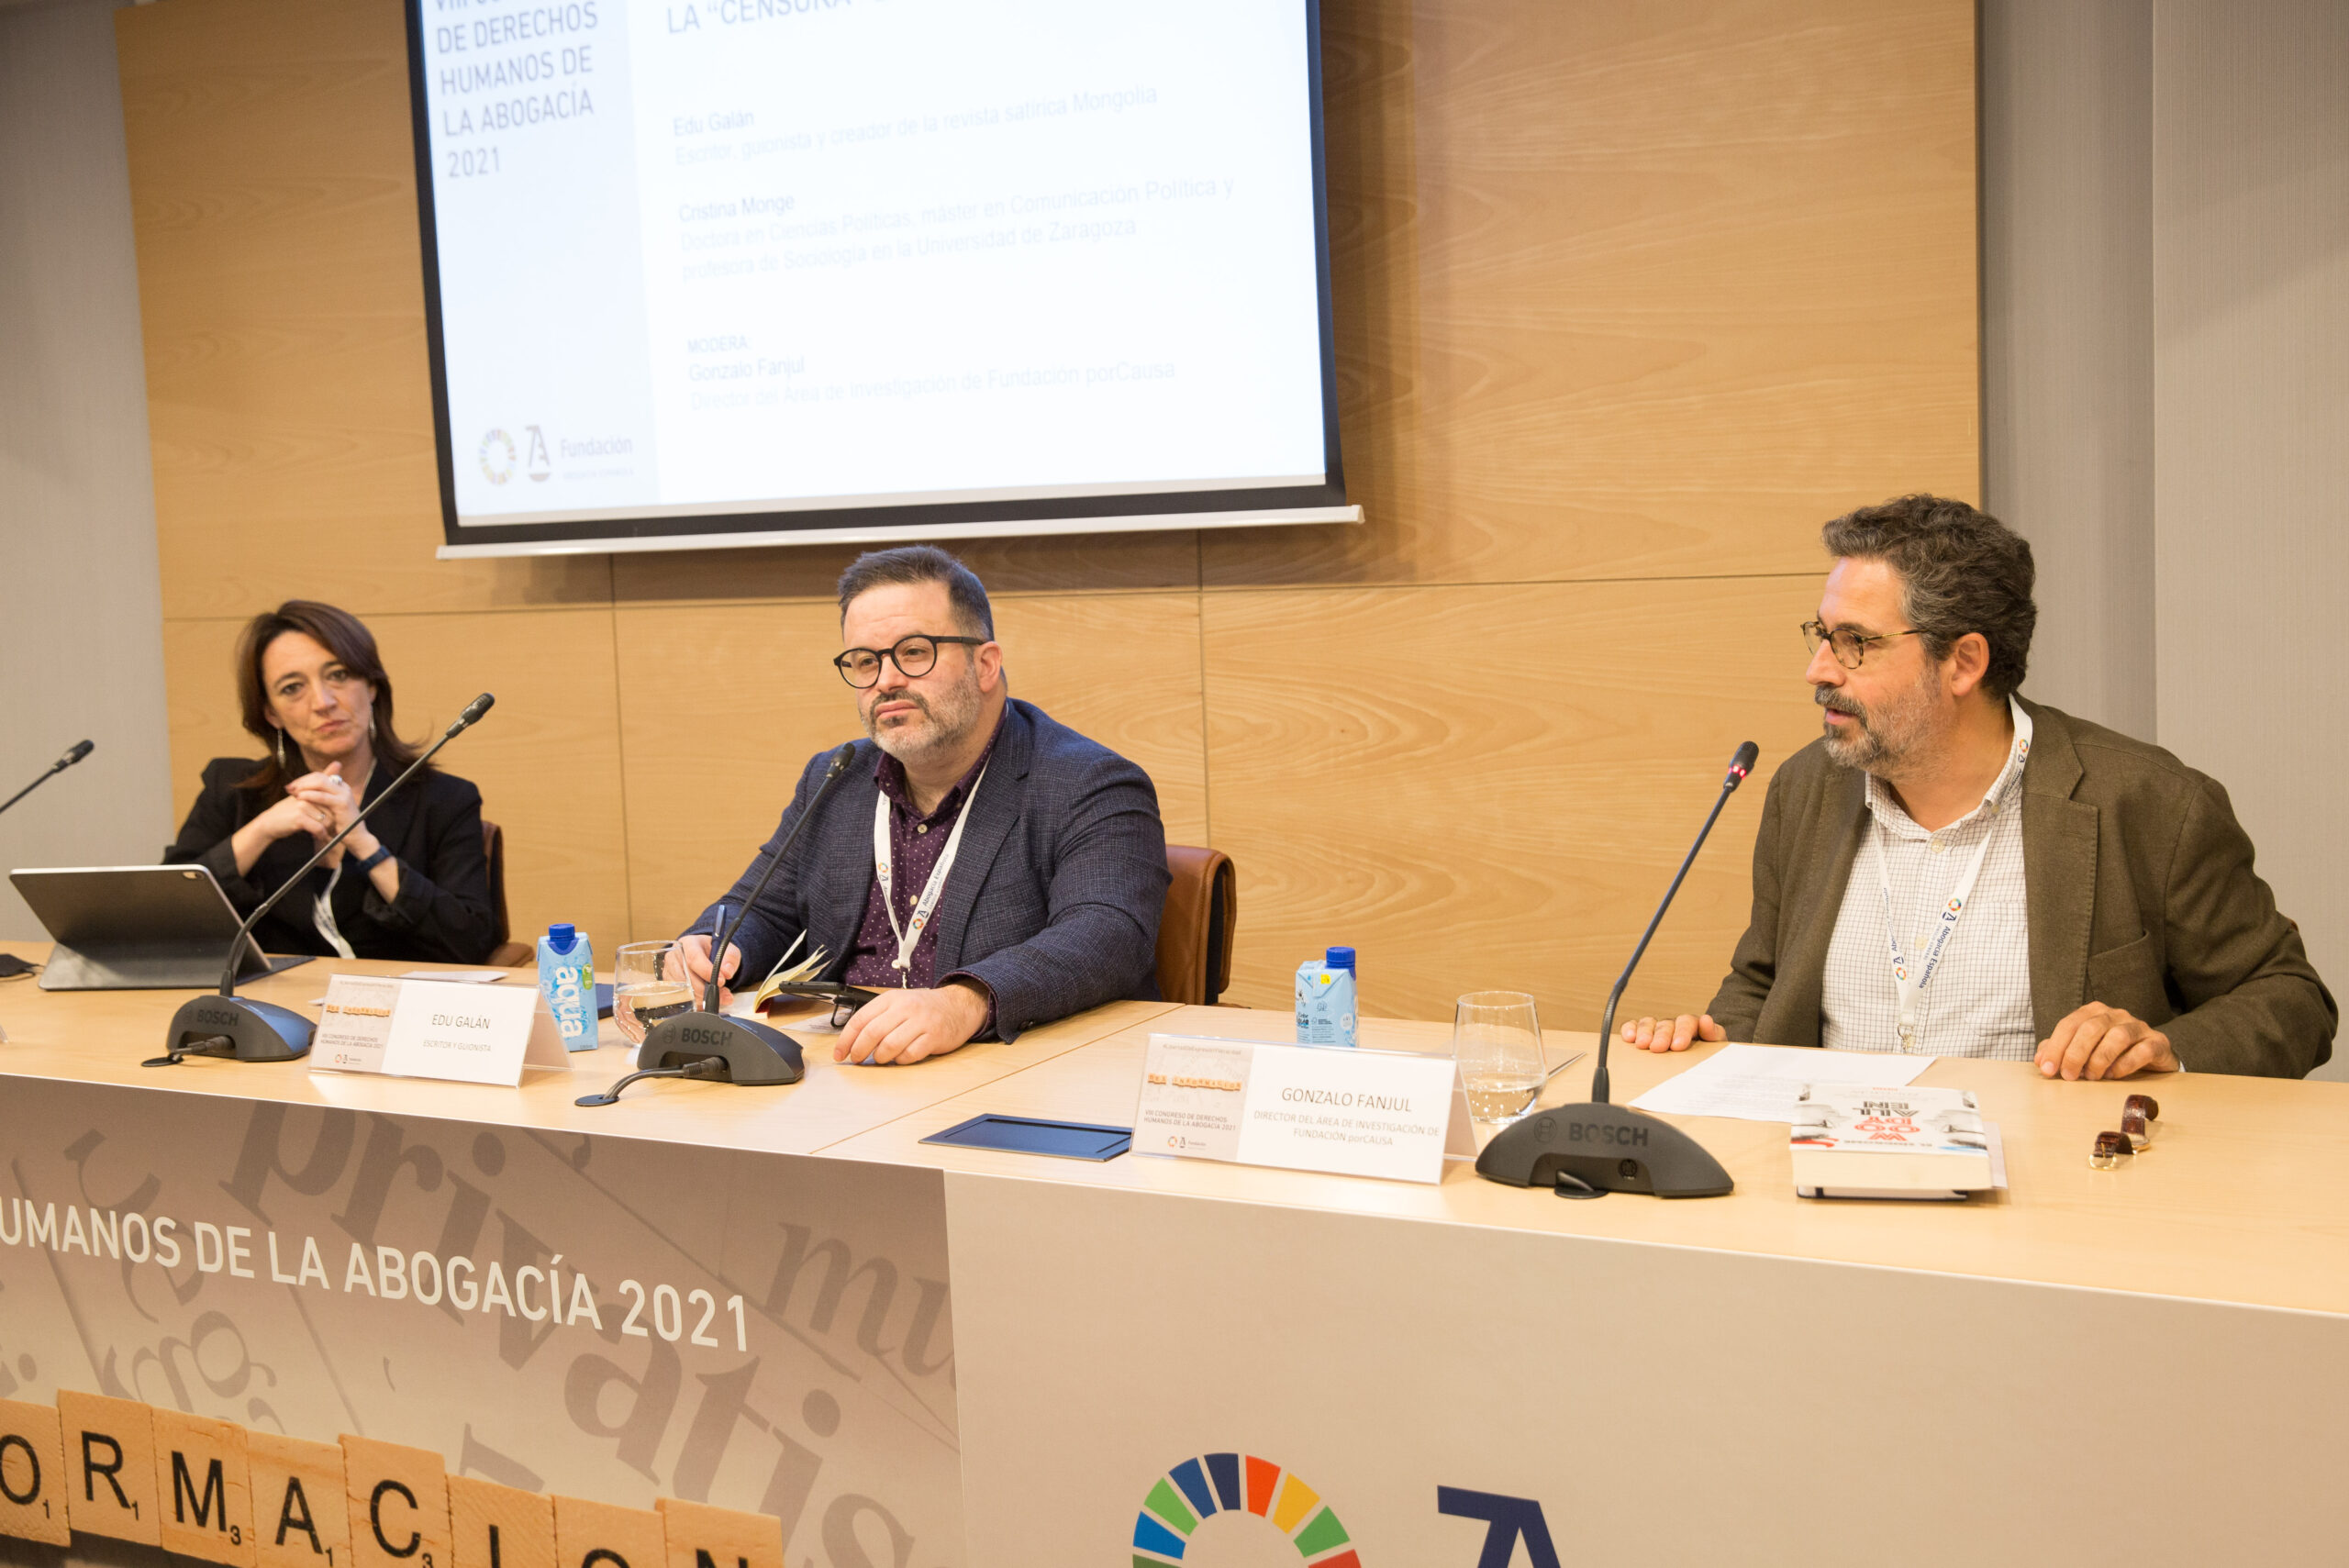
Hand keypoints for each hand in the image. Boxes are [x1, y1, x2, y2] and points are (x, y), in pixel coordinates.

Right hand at [250, 790, 332, 846]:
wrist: (269, 822)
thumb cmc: (289, 812)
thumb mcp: (304, 799)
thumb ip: (320, 791)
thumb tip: (337, 767)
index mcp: (310, 789)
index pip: (332, 802)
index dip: (334, 814)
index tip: (332, 822)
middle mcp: (307, 795)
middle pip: (332, 812)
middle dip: (332, 823)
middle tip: (328, 830)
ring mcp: (303, 806)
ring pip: (327, 820)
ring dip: (327, 830)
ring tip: (321, 833)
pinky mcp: (299, 817)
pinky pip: (319, 828)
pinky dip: (320, 835)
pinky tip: (317, 837)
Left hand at [287, 763, 361, 836]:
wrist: (355, 837)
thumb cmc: (339, 825)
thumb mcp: (327, 809)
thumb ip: (317, 798)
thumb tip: (300, 792)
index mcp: (340, 786)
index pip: (319, 776)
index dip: (303, 779)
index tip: (291, 786)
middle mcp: (343, 787)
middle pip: (319, 777)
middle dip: (301, 781)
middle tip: (289, 787)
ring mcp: (344, 794)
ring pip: (320, 783)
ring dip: (304, 786)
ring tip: (292, 792)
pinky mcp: (342, 804)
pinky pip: (323, 796)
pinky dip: (310, 795)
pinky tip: (300, 798)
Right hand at [675, 934, 740, 1005]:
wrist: (703, 955)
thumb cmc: (714, 952)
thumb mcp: (727, 950)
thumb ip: (730, 959)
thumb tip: (726, 972)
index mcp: (689, 944)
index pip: (693, 958)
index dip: (707, 972)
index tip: (721, 981)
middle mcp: (675, 956)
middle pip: (686, 977)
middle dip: (706, 990)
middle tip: (722, 994)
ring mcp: (669, 970)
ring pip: (682, 990)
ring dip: (701, 998)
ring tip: (716, 996)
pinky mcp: (668, 984)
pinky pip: (680, 998)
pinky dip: (695, 1002)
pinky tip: (706, 1000)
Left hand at [833, 981, 988, 1065]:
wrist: (958, 1006)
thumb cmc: (923, 1008)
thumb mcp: (898, 1003)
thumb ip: (877, 1017)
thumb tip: (852, 1041)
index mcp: (891, 998)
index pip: (860, 1019)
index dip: (846, 1039)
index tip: (839, 1053)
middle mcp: (905, 1008)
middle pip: (872, 1033)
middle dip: (859, 1051)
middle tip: (856, 1059)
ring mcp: (921, 1022)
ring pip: (890, 1046)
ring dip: (880, 1057)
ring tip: (881, 1058)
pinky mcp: (934, 1037)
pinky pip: (909, 1055)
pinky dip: (901, 1061)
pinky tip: (901, 1057)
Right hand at [1620, 1013, 1724, 1051]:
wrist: (1702, 1063)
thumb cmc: (1708, 1056)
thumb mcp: (1717, 1047)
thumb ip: (1714, 1034)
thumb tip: (1707, 1020)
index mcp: (1694, 1026)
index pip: (1688, 1022)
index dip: (1682, 1032)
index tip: (1678, 1045)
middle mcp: (1675, 1024)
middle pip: (1667, 1024)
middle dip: (1662, 1035)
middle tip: (1658, 1047)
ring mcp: (1658, 1028)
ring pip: (1649, 1023)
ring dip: (1645, 1032)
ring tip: (1642, 1045)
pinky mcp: (1645, 1034)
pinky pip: (1635, 1026)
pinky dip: (1630, 1029)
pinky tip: (1629, 1037)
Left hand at [2036, 1002, 2178, 1079]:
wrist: (2152, 1057)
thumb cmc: (2111, 1053)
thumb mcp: (2082, 1050)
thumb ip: (2060, 1051)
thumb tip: (2040, 1061)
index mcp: (2094, 1012)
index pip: (2069, 1024)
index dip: (2055, 1047)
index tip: (2047, 1069)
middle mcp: (2116, 1015)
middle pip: (2091, 1028)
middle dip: (2075, 1054)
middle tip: (2069, 1076)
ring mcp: (2138, 1026)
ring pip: (2117, 1037)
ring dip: (2100, 1060)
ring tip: (2093, 1077)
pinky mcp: (2157, 1042)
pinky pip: (2142, 1051)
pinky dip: (2124, 1065)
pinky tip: (2114, 1075)